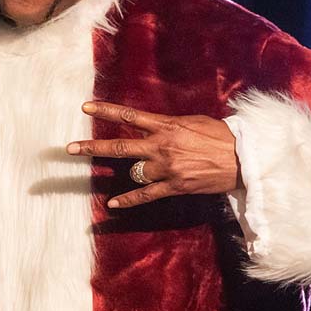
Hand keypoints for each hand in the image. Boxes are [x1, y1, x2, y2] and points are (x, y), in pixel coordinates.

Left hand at [67, 101, 240, 207]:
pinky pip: (145, 195)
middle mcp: (162, 146)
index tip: (85, 107)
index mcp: (167, 126)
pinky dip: (128, 200)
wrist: (241, 158)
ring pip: (134, 172)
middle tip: (69, 149)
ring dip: (126, 173)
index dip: (106, 110)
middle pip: (120, 147)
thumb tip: (153, 125)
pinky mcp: (174, 186)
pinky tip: (112, 203)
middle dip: (92, 148)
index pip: (130, 116)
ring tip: (106, 175)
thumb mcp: (192, 122)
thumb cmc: (220, 136)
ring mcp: (167, 168)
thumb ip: (169, 125)